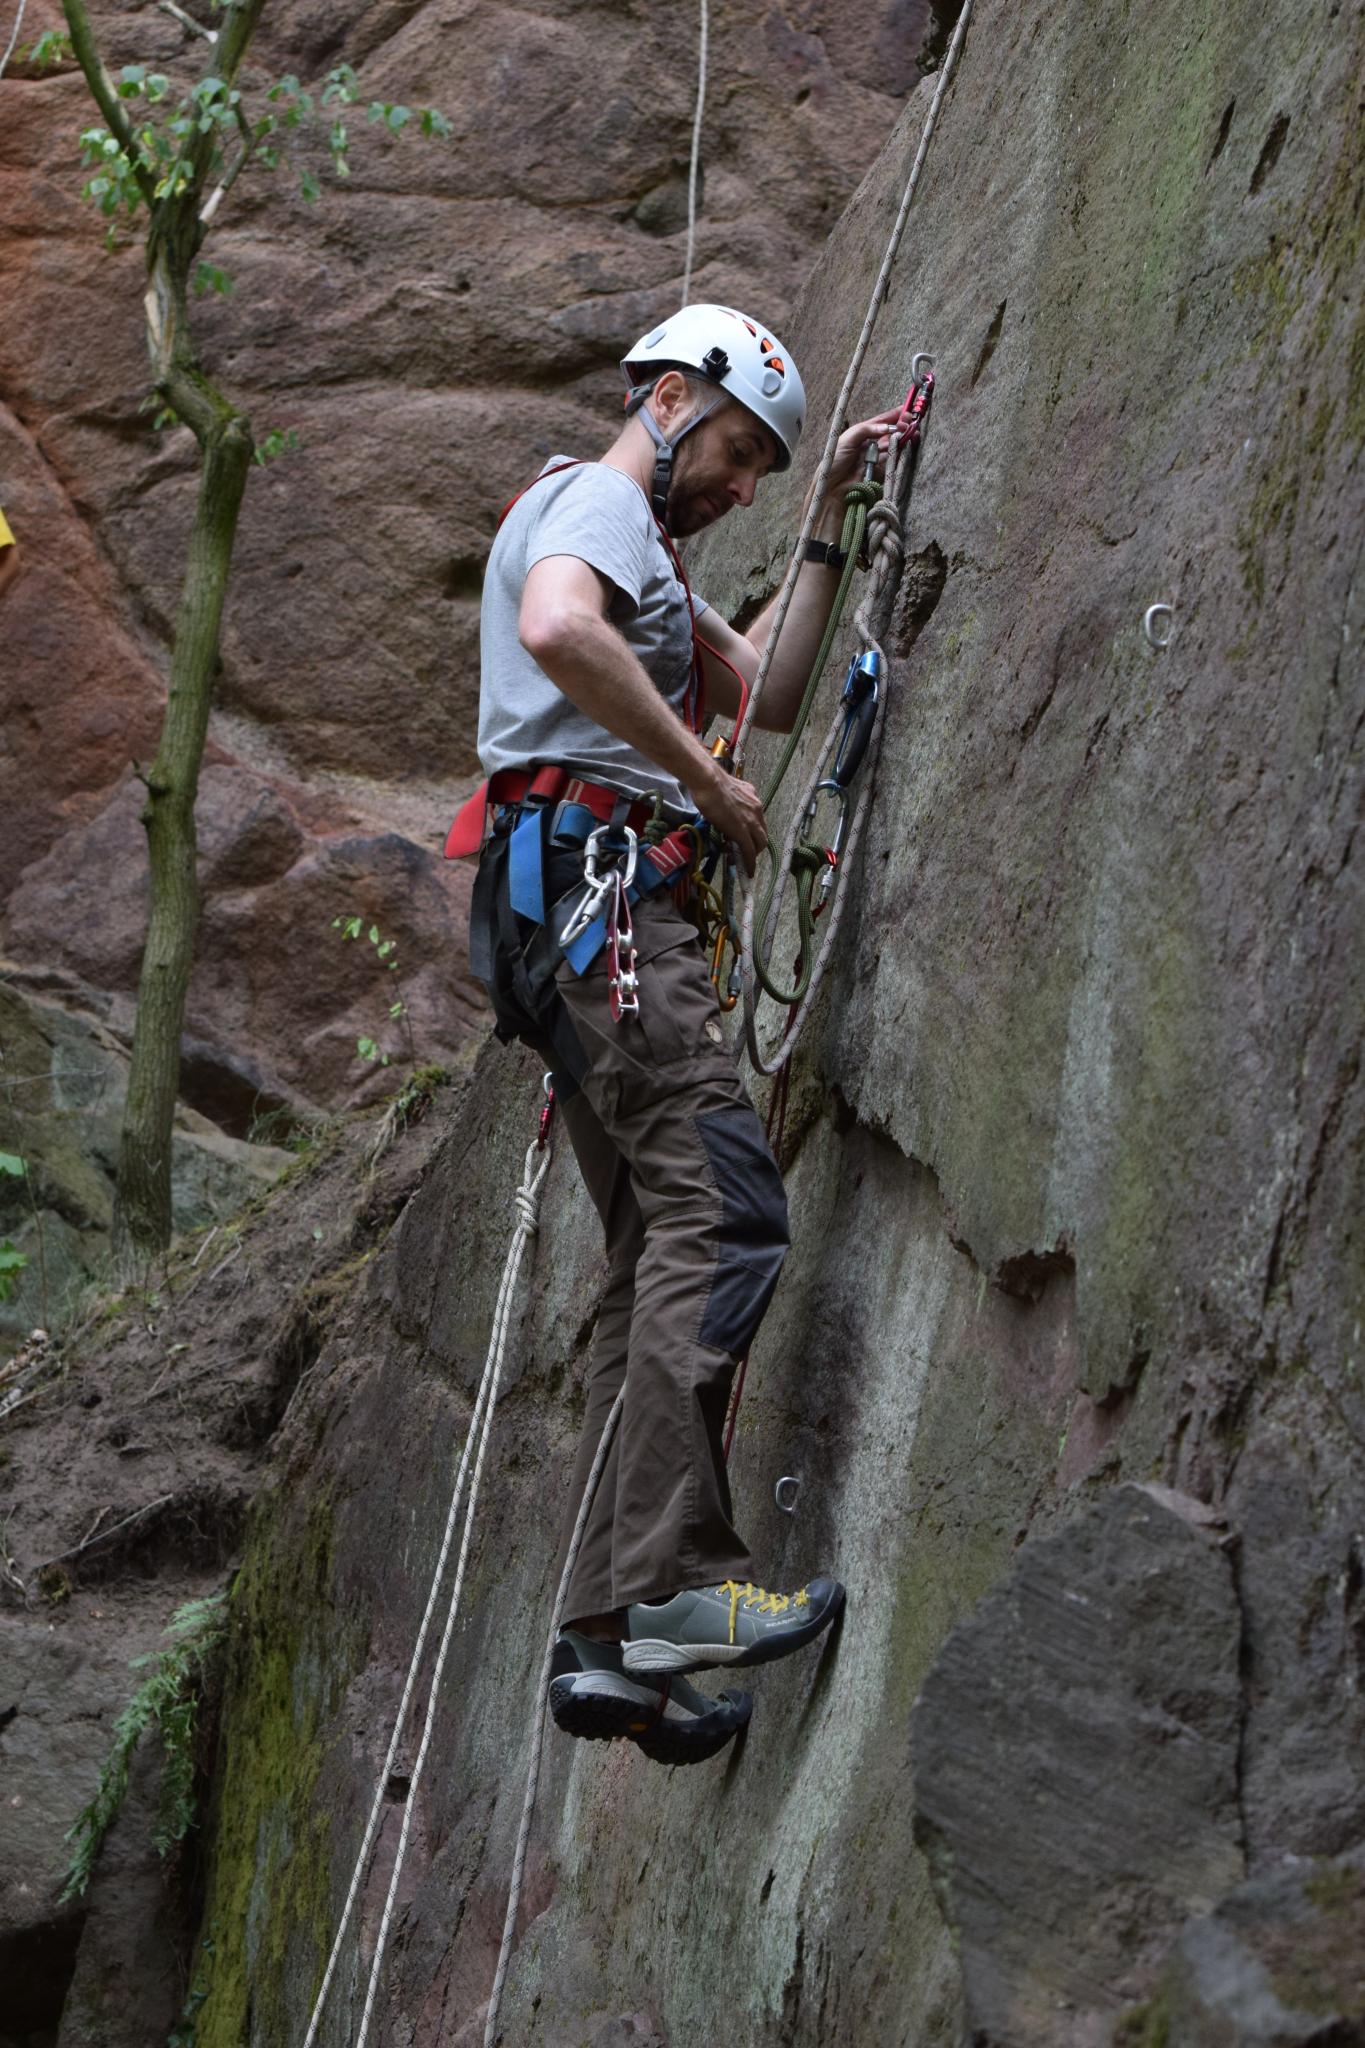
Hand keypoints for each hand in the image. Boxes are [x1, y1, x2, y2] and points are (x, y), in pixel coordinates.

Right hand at [687, 757, 768, 875]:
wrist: (708, 782)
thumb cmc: (710, 783)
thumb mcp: (727, 791)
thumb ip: (731, 801)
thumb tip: (725, 807)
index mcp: (753, 798)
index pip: (757, 821)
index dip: (752, 833)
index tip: (743, 840)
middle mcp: (757, 809)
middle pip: (762, 833)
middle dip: (755, 846)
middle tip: (744, 853)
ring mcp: (751, 821)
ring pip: (759, 843)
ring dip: (752, 855)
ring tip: (743, 863)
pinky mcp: (743, 832)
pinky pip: (749, 850)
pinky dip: (750, 862)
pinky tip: (747, 870)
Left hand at [825, 405, 903, 498]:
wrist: (831, 486)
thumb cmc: (834, 460)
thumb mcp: (848, 439)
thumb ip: (867, 430)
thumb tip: (887, 427)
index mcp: (863, 432)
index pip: (882, 421)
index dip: (894, 415)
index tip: (907, 410)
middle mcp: (871, 444)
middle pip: (891, 433)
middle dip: (902, 426)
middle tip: (910, 422)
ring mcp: (877, 457)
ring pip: (895, 446)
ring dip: (904, 439)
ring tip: (912, 433)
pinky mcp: (881, 471)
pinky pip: (893, 461)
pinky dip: (900, 454)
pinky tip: (906, 446)